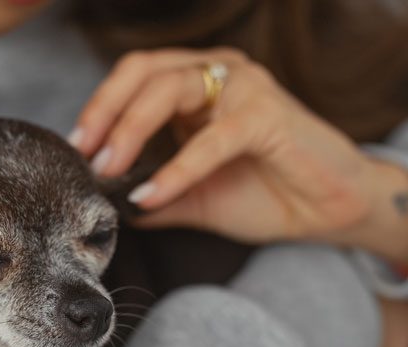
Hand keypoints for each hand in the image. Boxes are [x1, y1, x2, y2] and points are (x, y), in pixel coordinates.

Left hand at [71, 48, 407, 268]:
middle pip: (144, 72)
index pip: (135, 76)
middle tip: (85, 154)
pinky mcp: (267, 115)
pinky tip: (152, 193)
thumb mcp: (195, 199)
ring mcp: (244, 87)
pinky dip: (177, 169)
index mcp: (198, 83)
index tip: (76, 147)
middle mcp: (219, 73)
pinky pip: (210, 139)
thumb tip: (108, 205)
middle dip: (105, 112)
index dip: (100, 106)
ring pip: (169, 90)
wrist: (331, 213)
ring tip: (109, 168)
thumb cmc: (269, 195)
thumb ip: (155, 195)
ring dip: (130, 130)